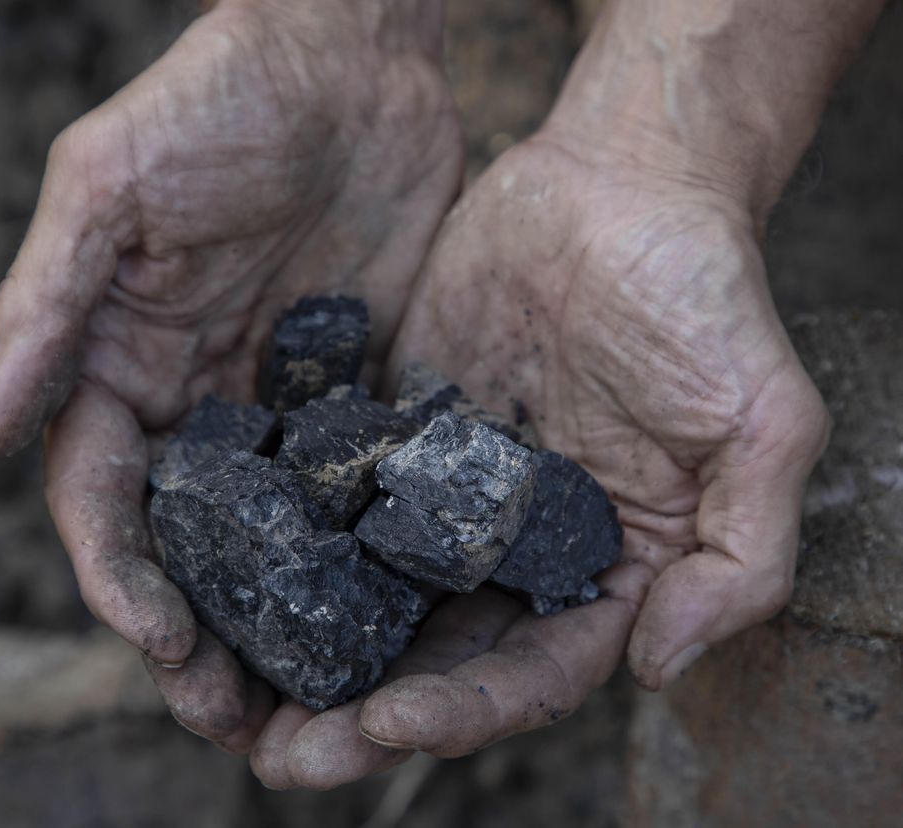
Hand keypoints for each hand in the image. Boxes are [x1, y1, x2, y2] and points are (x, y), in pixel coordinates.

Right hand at [0, 0, 461, 750]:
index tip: (161, 646)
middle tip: (235, 719)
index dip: (122, 579)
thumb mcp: (112, 187)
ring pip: (275, 538)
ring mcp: (283, 402)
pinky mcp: (359, 391)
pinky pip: (357, 486)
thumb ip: (53, 303)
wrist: (348, 65)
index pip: (105, 499)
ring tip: (316, 699)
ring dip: (286, 619)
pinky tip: (392, 611)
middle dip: (203, 632)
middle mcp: (198, 399)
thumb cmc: (214, 103)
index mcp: (121, 367)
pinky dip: (363, 553)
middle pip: (191, 544)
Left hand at [248, 132, 827, 786]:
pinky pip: (339, 499)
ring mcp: (450, 492)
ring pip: (374, 594)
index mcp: (604, 566)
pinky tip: (227, 574)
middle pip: (439, 653)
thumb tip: (662, 664)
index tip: (387, 721)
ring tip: (231, 696)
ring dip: (311, 652)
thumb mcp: (764, 426)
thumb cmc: (703, 299)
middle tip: (279, 757)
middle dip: (362, 714)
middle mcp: (518, 545)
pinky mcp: (397, 433)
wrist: (618, 187)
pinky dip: (291, 543)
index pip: (534, 668)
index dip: (466, 708)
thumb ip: (739, 555)